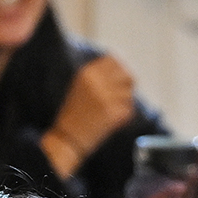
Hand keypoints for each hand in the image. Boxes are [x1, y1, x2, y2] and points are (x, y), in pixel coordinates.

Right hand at [46, 54, 137, 174]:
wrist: (68, 137)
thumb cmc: (73, 113)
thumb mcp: (80, 86)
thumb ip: (98, 75)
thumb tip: (121, 68)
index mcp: (87, 73)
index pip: (113, 60)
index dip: (120, 68)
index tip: (120, 76)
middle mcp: (97, 82)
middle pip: (126, 74)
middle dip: (128, 83)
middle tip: (123, 92)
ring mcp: (107, 97)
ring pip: (129, 92)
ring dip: (125, 100)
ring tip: (113, 108)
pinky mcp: (114, 113)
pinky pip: (129, 109)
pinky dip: (125, 115)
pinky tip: (113, 120)